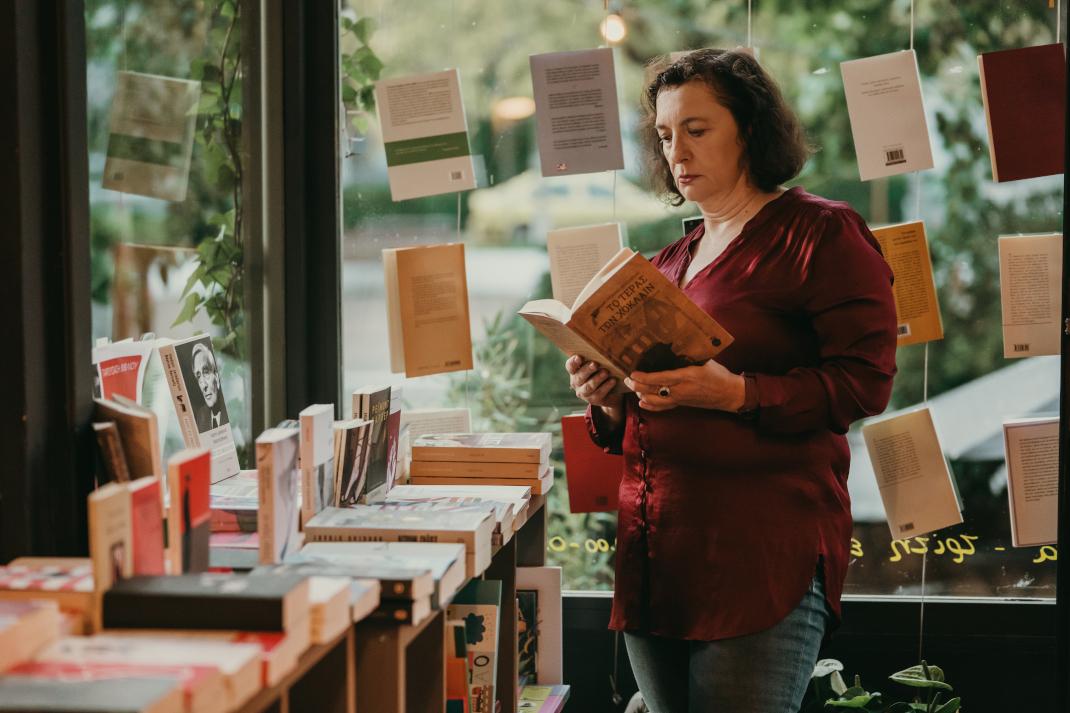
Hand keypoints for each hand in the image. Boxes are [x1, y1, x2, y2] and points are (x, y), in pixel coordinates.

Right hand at [565, 356, 622, 410]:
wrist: (608, 392)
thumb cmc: (600, 372)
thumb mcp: (596, 365)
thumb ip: (595, 358)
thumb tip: (603, 349)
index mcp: (574, 371)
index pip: (570, 366)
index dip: (573, 362)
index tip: (579, 357)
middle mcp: (576, 382)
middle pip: (579, 376)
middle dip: (587, 370)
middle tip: (595, 364)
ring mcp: (583, 392)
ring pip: (589, 386)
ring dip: (597, 379)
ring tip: (605, 372)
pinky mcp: (593, 400)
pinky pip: (599, 393)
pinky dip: (606, 387)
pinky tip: (612, 380)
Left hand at [625, 360, 745, 412]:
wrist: (729, 394)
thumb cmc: (718, 375)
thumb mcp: (704, 361)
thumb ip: (688, 356)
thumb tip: (673, 345)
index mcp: (686, 376)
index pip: (660, 378)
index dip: (644, 377)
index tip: (633, 373)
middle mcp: (681, 390)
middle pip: (653, 391)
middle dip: (637, 386)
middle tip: (627, 379)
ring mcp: (680, 399)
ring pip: (655, 401)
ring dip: (641, 395)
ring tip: (633, 387)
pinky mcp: (682, 405)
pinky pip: (663, 408)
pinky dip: (651, 406)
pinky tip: (643, 402)